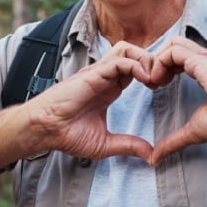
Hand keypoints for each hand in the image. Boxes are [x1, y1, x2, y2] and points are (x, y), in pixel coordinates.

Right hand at [24, 41, 155, 162]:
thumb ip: (128, 145)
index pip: (135, 69)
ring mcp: (100, 73)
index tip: (160, 89)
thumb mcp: (105, 144)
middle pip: (134, 53)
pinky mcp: (94, 74)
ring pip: (128, 50)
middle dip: (152, 62)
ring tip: (153, 79)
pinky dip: (137, 65)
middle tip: (161, 81)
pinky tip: (145, 80)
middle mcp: (106, 77)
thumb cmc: (67, 134)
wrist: (45, 130)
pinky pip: (120, 60)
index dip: (151, 74)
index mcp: (110, 88)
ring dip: (145, 60)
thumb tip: (150, 155)